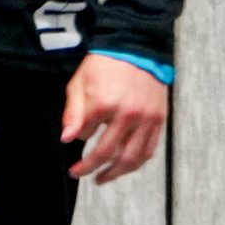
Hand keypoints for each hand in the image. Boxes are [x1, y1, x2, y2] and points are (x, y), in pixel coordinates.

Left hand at [62, 54, 167, 182]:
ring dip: (114, 173)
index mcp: (104, 104)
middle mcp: (127, 114)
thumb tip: (67, 139)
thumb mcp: (80, 83)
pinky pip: (148, 150)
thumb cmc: (106, 64)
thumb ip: (73, 113)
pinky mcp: (158, 119)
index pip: (85, 135)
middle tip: (78, 173)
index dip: (77, 138)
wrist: (136, 46)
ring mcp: (145, 118)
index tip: (74, 138)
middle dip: (89, 167)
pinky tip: (125, 167)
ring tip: (102, 178)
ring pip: (130, 158)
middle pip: (106, 153)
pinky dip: (136, 163)